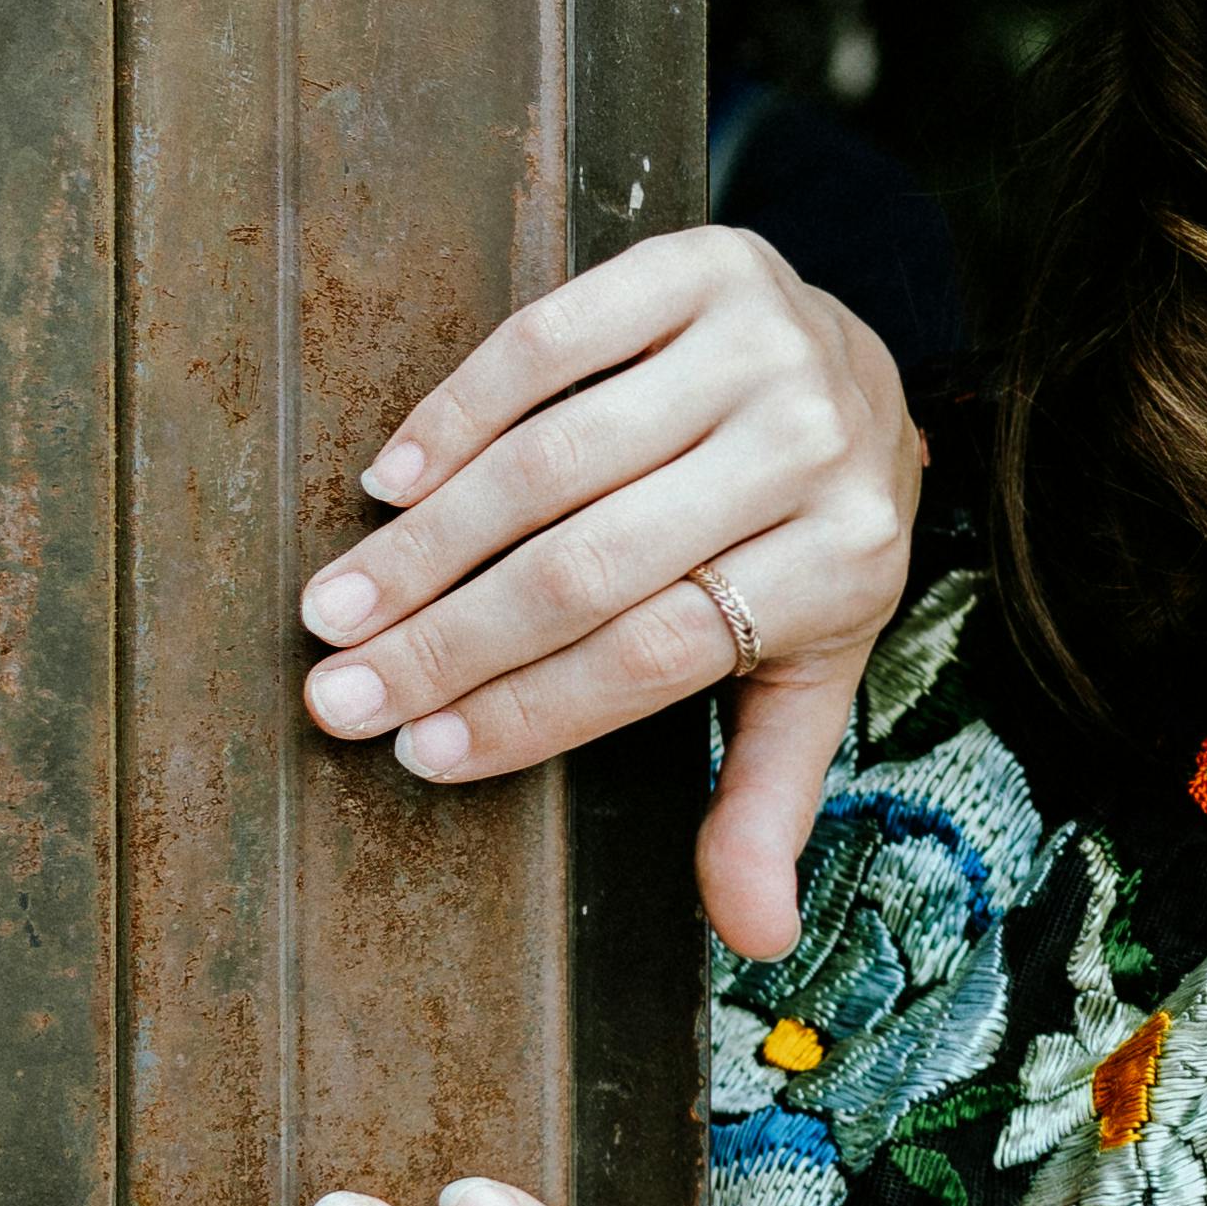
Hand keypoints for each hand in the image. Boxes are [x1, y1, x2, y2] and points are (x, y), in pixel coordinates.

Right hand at [293, 229, 922, 953]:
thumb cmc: (814, 539)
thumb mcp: (815, 666)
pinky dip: (461, 412)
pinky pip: (554, 343)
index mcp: (843, 563)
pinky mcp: (702, 267)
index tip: (418, 752)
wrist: (867, 371)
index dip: (528, 708)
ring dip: (430, 543)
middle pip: (593, 566)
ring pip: (557, 462)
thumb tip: (753, 938)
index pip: (656, 653)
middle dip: (448, 641)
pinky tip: (394, 482)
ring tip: (340, 607)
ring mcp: (760, 347)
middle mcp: (811, 450)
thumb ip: (769, 793)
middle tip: (339, 694)